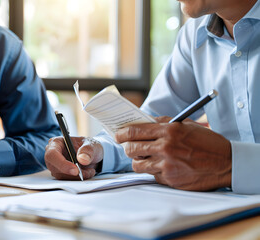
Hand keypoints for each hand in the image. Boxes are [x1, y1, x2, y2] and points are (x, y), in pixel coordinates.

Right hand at [44, 136, 103, 179]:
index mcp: (56, 142)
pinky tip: (87, 173)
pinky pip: (65, 180)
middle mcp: (53, 154)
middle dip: (71, 173)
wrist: (92, 155)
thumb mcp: (91, 145)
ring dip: (76, 176)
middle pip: (54, 167)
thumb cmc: (89, 147)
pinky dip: (77, 179)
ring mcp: (55, 165)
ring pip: (60, 175)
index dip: (62, 163)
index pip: (52, 154)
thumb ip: (88, 150)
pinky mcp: (59, 173)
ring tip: (90, 171)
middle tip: (87, 172)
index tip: (76, 170)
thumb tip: (82, 159)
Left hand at [115, 118, 231, 190]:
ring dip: (138, 161)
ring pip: (137, 165)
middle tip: (130, 147)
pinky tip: (164, 166)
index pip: (134, 131)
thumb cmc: (206, 142)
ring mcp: (167, 165)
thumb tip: (143, 122)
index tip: (117, 135)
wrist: (226, 163)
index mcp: (168, 131)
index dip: (121, 133)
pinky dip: (154, 171)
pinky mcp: (169, 179)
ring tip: (146, 158)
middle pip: (130, 149)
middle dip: (127, 148)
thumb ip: (163, 122)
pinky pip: (151, 175)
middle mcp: (165, 148)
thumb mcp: (186, 125)